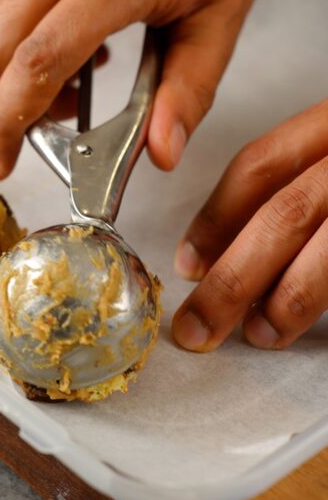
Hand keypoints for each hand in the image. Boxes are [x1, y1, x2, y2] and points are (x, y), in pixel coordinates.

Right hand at [0, 0, 275, 179]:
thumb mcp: (221, 23)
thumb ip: (189, 93)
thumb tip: (160, 154)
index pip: (38, 60)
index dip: (10, 120)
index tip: (2, 160)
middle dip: (6, 103)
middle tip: (55, 121)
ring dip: (13, 69)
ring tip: (75, 72)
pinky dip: (14, 34)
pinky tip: (63, 34)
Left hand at [172, 100, 327, 350]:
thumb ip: (296, 182)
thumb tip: (221, 253)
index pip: (260, 164)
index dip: (214, 217)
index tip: (185, 263)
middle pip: (285, 215)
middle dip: (233, 278)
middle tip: (197, 327)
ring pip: (326, 252)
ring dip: (286, 302)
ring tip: (258, 335)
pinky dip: (325, 304)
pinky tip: (308, 327)